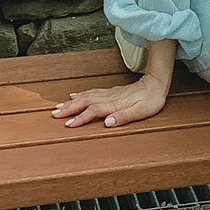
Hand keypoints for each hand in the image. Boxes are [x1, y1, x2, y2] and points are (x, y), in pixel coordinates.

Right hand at [51, 77, 167, 128]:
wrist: (156, 84)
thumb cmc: (151, 100)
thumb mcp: (141, 112)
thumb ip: (124, 117)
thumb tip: (108, 123)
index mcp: (114, 104)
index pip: (93, 111)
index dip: (80, 118)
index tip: (68, 124)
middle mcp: (108, 97)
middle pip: (84, 102)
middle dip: (68, 109)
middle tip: (54, 114)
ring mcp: (108, 93)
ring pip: (85, 96)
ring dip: (71, 102)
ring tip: (58, 107)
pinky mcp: (110, 92)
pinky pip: (90, 92)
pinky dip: (80, 94)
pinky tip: (73, 96)